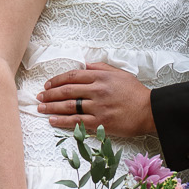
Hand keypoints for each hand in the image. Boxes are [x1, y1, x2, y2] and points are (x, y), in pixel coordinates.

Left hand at [37, 64, 155, 137]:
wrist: (149, 111)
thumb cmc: (135, 92)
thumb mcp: (120, 74)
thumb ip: (101, 68)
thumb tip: (85, 66)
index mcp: (100, 77)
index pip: (72, 76)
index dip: (57, 80)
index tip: (47, 85)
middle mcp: (97, 91)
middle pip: (67, 91)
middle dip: (50, 94)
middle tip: (39, 97)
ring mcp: (97, 107)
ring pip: (69, 106)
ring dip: (52, 107)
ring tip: (40, 108)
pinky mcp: (100, 122)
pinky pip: (77, 121)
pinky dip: (62, 121)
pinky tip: (52, 120)